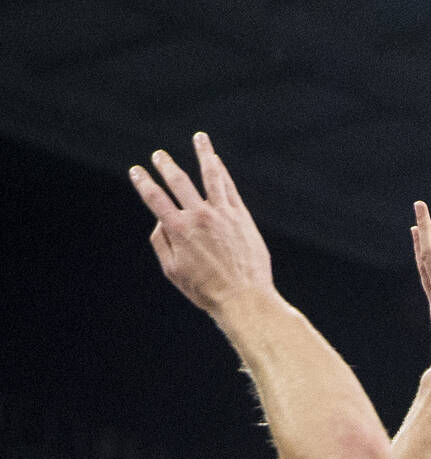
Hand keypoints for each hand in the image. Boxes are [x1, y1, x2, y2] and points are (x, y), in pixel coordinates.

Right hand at [129, 132, 272, 313]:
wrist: (244, 298)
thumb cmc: (207, 291)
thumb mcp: (174, 272)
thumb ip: (163, 243)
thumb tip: (160, 221)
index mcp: (178, 230)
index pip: (154, 198)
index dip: (143, 182)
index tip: (136, 170)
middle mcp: (198, 216)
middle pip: (178, 182)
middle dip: (166, 166)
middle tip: (159, 156)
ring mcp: (222, 214)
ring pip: (210, 175)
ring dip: (203, 153)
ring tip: (200, 138)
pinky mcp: (241, 217)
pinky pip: (229, 187)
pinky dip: (221, 171)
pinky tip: (217, 161)